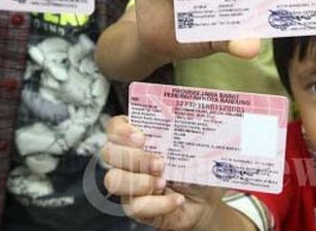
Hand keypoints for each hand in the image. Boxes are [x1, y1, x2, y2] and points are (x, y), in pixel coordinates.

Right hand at [102, 115, 224, 229]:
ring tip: (164, 182)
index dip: (121, 130)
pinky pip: (135, 206)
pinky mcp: (135, 207)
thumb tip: (193, 107)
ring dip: (140, 181)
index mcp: (140, 138)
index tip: (140, 136)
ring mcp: (128, 184)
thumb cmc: (196, 169)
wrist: (206, 201)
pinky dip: (159, 203)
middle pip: (108, 152)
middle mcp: (128, 159)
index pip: (115, 127)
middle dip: (134, 157)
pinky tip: (176, 199)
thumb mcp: (194, 144)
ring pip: (114, 180)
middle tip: (159, 163)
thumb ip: (187, 127)